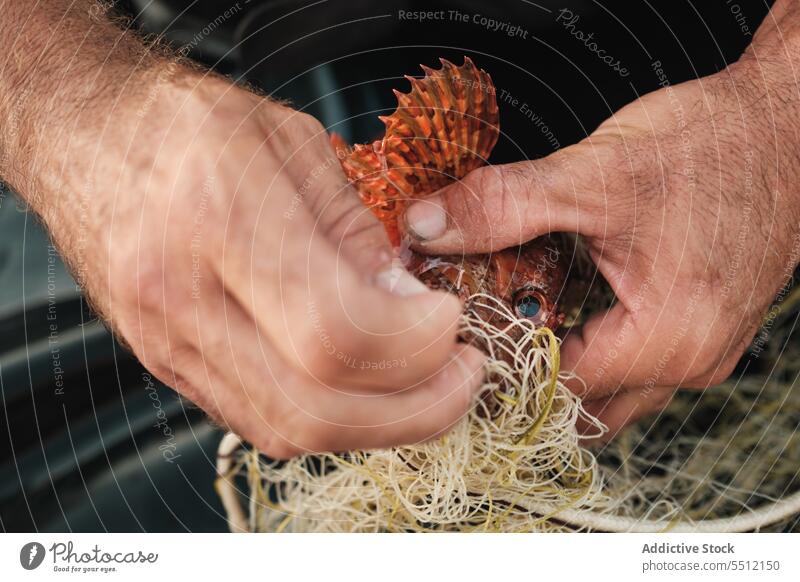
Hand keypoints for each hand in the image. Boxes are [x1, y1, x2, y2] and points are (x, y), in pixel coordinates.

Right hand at [5, 64, 485, 456]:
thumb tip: (407, 302)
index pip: (335, 332)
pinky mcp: (167, 365)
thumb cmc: (183, 123)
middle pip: (316, 407)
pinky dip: (330, 418)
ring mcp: (168, 343)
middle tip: (461, 374)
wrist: (82, 137)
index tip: (449, 318)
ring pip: (290, 431)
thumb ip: (354, 229)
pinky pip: (260, 423)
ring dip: (380, 425)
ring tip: (426, 385)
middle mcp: (184, 295)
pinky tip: (365, 386)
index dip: (416, 344)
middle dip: (415, 408)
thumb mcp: (288, 141)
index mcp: (220, 215)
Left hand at [404, 0, 799, 437]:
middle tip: (478, 329)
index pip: (555, 390)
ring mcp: (702, 350)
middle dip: (524, 372)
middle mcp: (690, 362)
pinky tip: (563, 302)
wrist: (786, 124)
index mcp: (667, 340)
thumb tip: (428, 226)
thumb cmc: (711, 147)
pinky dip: (592, 344)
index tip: (455, 334)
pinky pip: (634, 363)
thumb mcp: (594, 174)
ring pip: (608, 388)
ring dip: (559, 360)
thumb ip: (502, 205)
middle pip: (581, 402)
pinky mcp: (702, 329)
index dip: (496, 367)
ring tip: (515, 312)